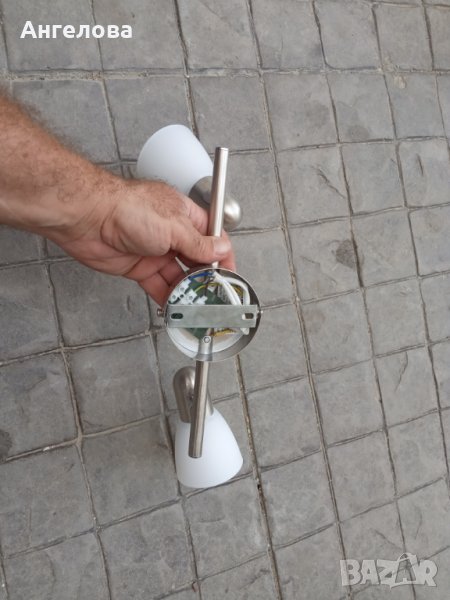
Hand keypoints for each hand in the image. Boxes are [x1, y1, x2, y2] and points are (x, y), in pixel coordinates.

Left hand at [49, 178, 235, 305]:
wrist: (88, 218)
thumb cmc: (127, 208)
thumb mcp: (174, 226)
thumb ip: (199, 243)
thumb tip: (220, 249)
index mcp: (184, 215)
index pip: (212, 236)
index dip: (223, 255)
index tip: (230, 273)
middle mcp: (171, 233)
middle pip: (197, 259)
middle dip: (206, 276)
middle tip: (215, 293)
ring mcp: (155, 251)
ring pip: (178, 275)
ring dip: (187, 290)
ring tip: (197, 304)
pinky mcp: (139, 267)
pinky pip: (159, 285)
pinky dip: (167, 297)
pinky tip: (176, 306)